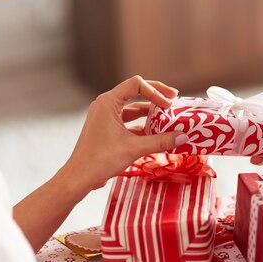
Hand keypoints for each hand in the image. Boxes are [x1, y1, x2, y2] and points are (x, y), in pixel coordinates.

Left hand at [67, 76, 187, 189]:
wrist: (80, 177)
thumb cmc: (100, 159)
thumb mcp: (134, 148)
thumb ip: (160, 141)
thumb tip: (182, 137)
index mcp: (108, 102)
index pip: (136, 84)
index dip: (156, 91)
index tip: (169, 104)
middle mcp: (105, 106)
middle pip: (135, 93)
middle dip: (155, 97)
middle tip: (173, 101)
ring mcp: (105, 118)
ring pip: (132, 109)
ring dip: (150, 114)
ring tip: (167, 120)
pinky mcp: (107, 130)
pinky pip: (128, 123)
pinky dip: (142, 126)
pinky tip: (156, 135)